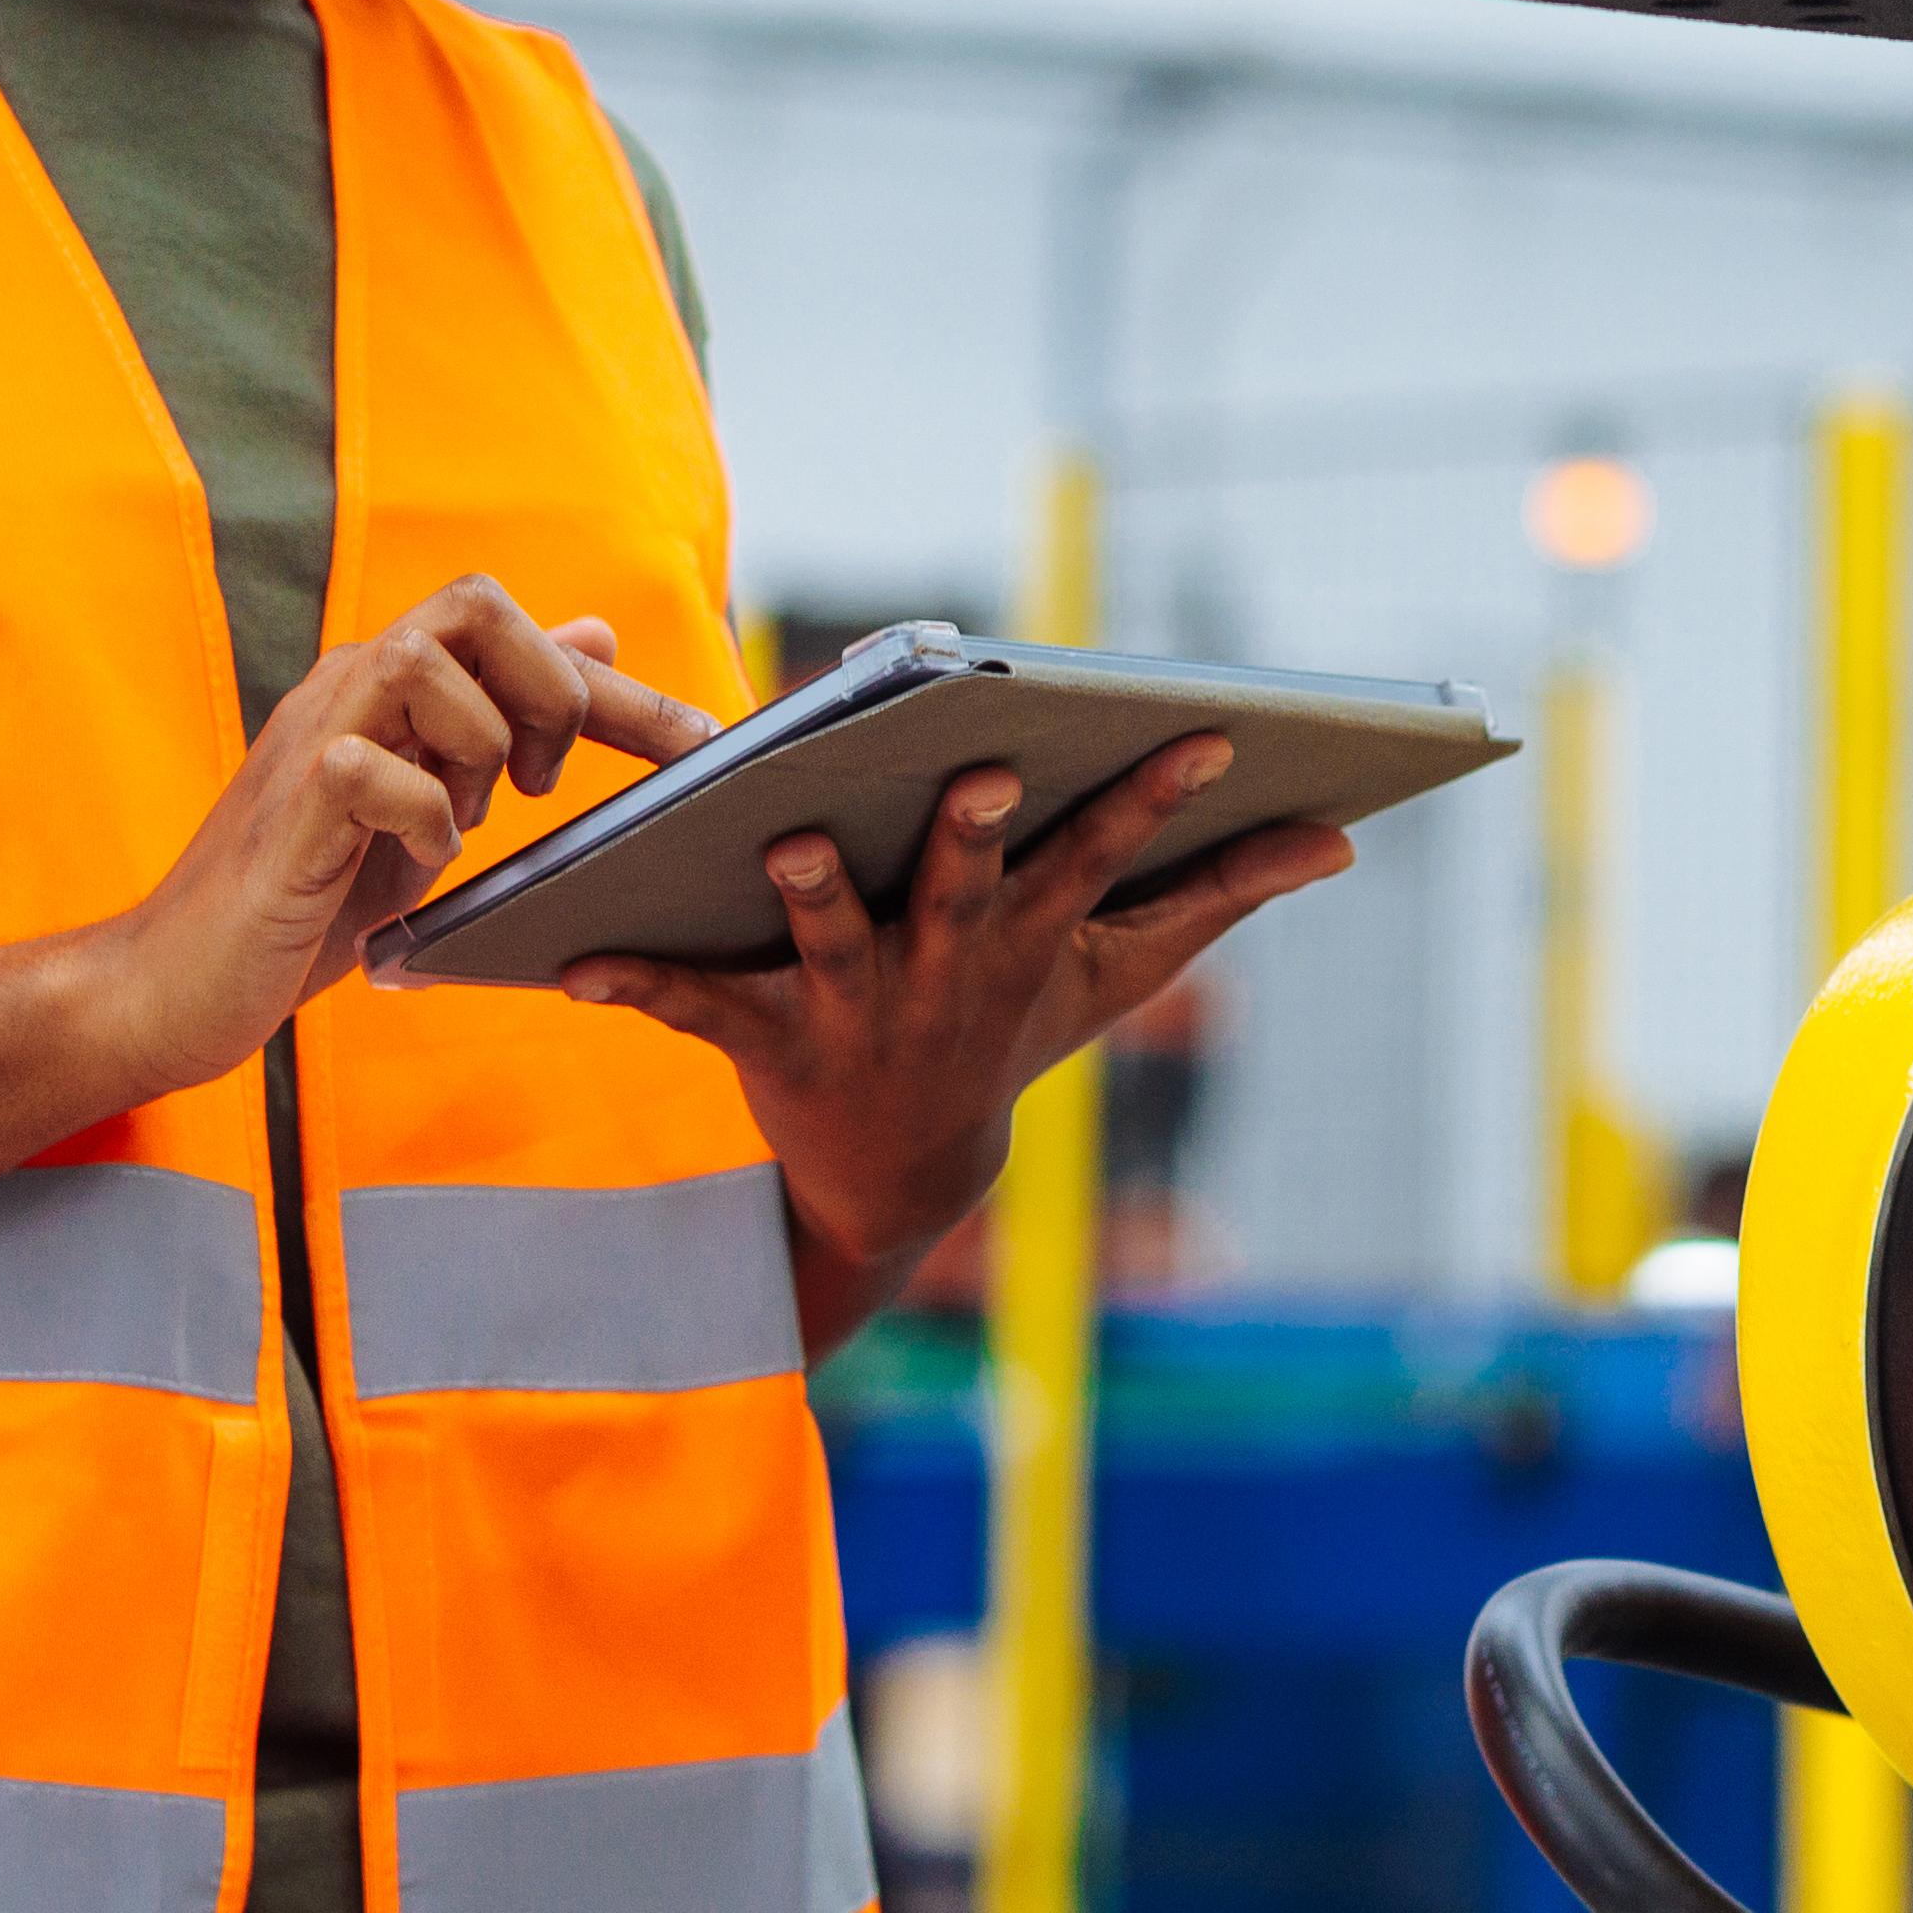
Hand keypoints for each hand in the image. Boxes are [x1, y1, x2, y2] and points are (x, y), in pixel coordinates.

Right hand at [72, 580, 719, 1101]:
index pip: (515, 633)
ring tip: (470, 819)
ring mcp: (309, 745)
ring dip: (477, 741)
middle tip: (546, 783)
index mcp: (387, 692)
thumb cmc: (303, 905)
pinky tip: (416, 863)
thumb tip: (593, 637)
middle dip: (543, 687)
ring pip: (417, 660)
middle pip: (472, 602)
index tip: (703, 746)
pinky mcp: (285, 814)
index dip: (620, 688)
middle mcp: (346, 694)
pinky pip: (361, 765)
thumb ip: (501, 728)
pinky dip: (417, 812)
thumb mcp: (430, 810)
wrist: (170, 989)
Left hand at [560, 737, 1349, 1313]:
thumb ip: (1217, 897)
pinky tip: (576, 957)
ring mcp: (857, 1008)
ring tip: (790, 835)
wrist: (897, 1180)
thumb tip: (1336, 840)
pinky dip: (635, 980)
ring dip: (814, 893)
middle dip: (979, 838)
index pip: (1106, 858)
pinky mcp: (765, 1036)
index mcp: (1028, 940)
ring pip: (833, 940)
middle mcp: (947, 971)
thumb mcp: (1116, 973)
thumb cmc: (1010, 1029)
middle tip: (990, 772)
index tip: (1203, 731)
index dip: (1155, 798)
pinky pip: (694, 1002)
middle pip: (968, 893)